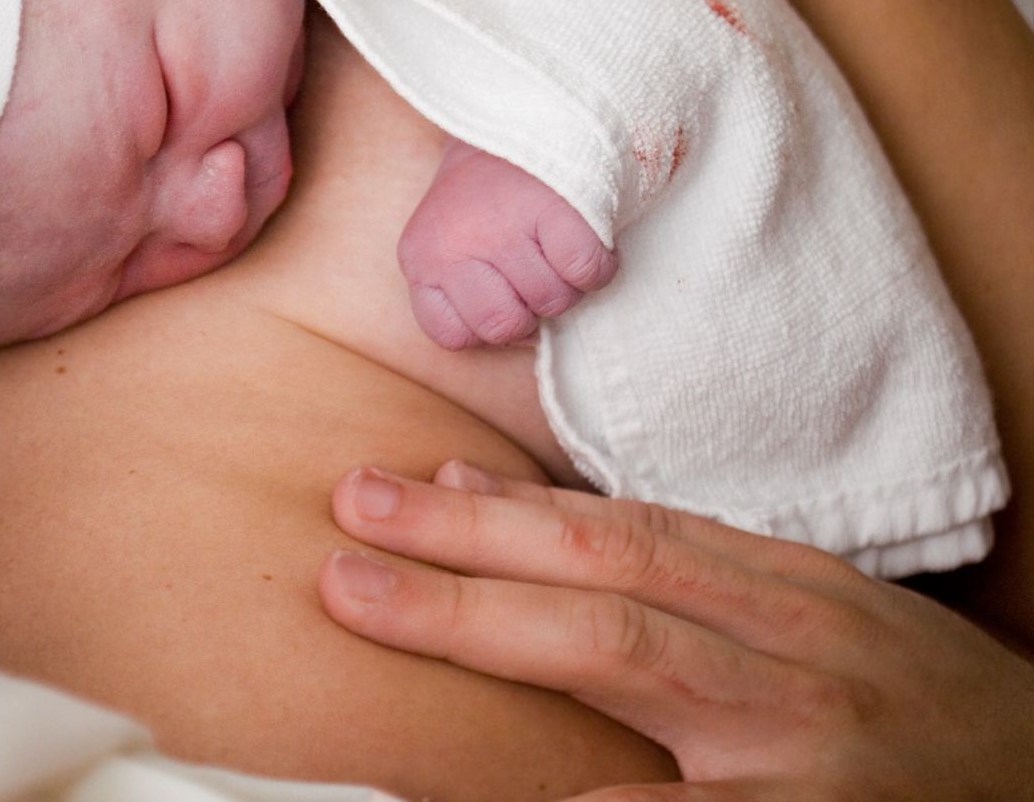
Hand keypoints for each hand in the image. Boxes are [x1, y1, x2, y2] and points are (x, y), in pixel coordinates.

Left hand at [318, 461, 1033, 799]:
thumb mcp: (803, 615)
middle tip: (350, 522)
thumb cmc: (909, 706)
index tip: (400, 488)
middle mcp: (788, 652)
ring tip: (368, 604)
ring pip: (625, 657)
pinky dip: (566, 797)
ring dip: (481, 625)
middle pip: (606, 577)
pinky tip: (469, 786)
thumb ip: (661, 563)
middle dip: (466, 547)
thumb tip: (485, 499)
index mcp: (786, 590)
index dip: (503, 507)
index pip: (625, 530)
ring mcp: (794, 747)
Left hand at [399, 139, 615, 348]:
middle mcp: (453, 246)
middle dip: (530, 306)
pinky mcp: (554, 212)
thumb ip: (465, 289)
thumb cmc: (490, 187)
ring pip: (553, 302)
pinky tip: (583, 232)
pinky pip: (587, 274)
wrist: (521, 110)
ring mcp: (502, 229)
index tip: (498, 287)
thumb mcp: (451, 236)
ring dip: (567, 280)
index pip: (452, 336)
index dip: (485, 321)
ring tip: (553, 236)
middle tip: (533, 259)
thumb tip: (520, 340)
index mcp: (420, 256)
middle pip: (506, 328)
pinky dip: (599, 263)